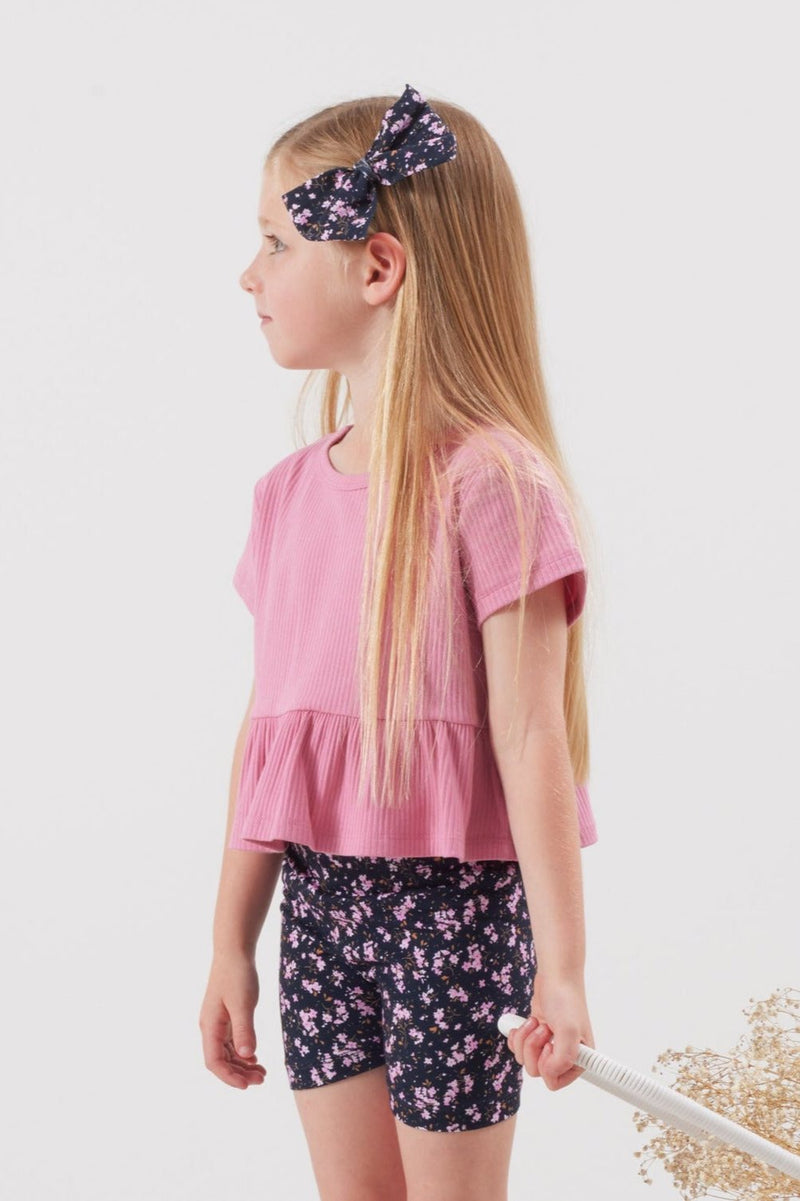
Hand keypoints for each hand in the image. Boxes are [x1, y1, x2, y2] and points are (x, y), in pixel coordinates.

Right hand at [199, 950, 266, 1088]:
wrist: (234, 952)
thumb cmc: (237, 975)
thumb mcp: (243, 1004)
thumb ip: (244, 1030)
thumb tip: (246, 1057)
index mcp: (210, 1026)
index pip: (214, 1062)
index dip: (229, 1077)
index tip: (247, 1086)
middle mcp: (210, 1027)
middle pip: (221, 1061)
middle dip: (239, 1074)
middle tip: (262, 1079)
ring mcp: (218, 1023)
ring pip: (227, 1053)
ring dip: (242, 1065)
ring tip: (262, 1073)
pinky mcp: (226, 1017)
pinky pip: (231, 1042)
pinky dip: (242, 1053)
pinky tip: (254, 1058)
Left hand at [506, 974, 594, 1091]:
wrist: (555, 975)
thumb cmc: (566, 999)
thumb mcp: (569, 1031)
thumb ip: (563, 1059)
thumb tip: (550, 1073)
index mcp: (579, 1060)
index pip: (556, 1082)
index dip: (547, 1065)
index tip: (550, 1045)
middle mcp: (564, 1055)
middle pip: (536, 1071)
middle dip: (533, 1048)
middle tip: (544, 1029)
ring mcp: (549, 1045)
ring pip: (525, 1059)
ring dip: (526, 1039)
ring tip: (537, 1022)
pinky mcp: (535, 1036)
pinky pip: (518, 1048)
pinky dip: (517, 1036)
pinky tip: (527, 1023)